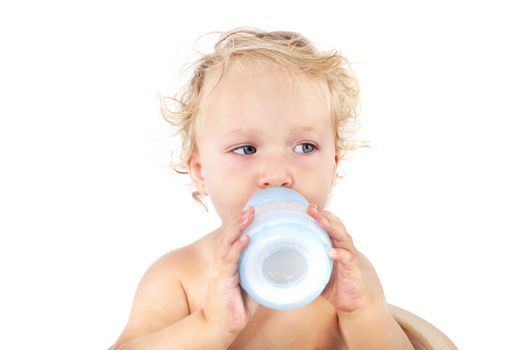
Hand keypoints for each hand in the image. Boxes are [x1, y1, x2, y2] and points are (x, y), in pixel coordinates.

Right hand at [203, 206, 258, 337]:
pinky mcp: (221, 279)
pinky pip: (230, 260)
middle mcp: (222, 262)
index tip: (252, 211)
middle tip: (252, 207)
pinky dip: (238, 247)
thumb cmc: (234, 306)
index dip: (240, 224)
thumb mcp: (250, 287)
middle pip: (229, 235)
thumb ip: (259, 275)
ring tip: (249, 215)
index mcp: (228, 262)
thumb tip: (276, 267)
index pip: (233, 238)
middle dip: (240, 220)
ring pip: (228, 243)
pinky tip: (245, 238)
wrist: (221, 325)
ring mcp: (220, 269)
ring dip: (239, 228)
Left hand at [307, 204, 386, 316]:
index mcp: (334, 244)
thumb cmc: (336, 283)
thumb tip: (279, 264)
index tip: (306, 207)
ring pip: (342, 237)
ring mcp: (349, 256)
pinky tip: (332, 252)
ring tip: (322, 222)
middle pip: (335, 226)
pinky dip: (341, 255)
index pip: (327, 225)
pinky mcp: (354, 269)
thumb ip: (304, 264)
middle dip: (323, 216)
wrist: (356, 301)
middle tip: (311, 209)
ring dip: (332, 228)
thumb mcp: (316, 272)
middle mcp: (343, 246)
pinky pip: (348, 259)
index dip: (318, 215)